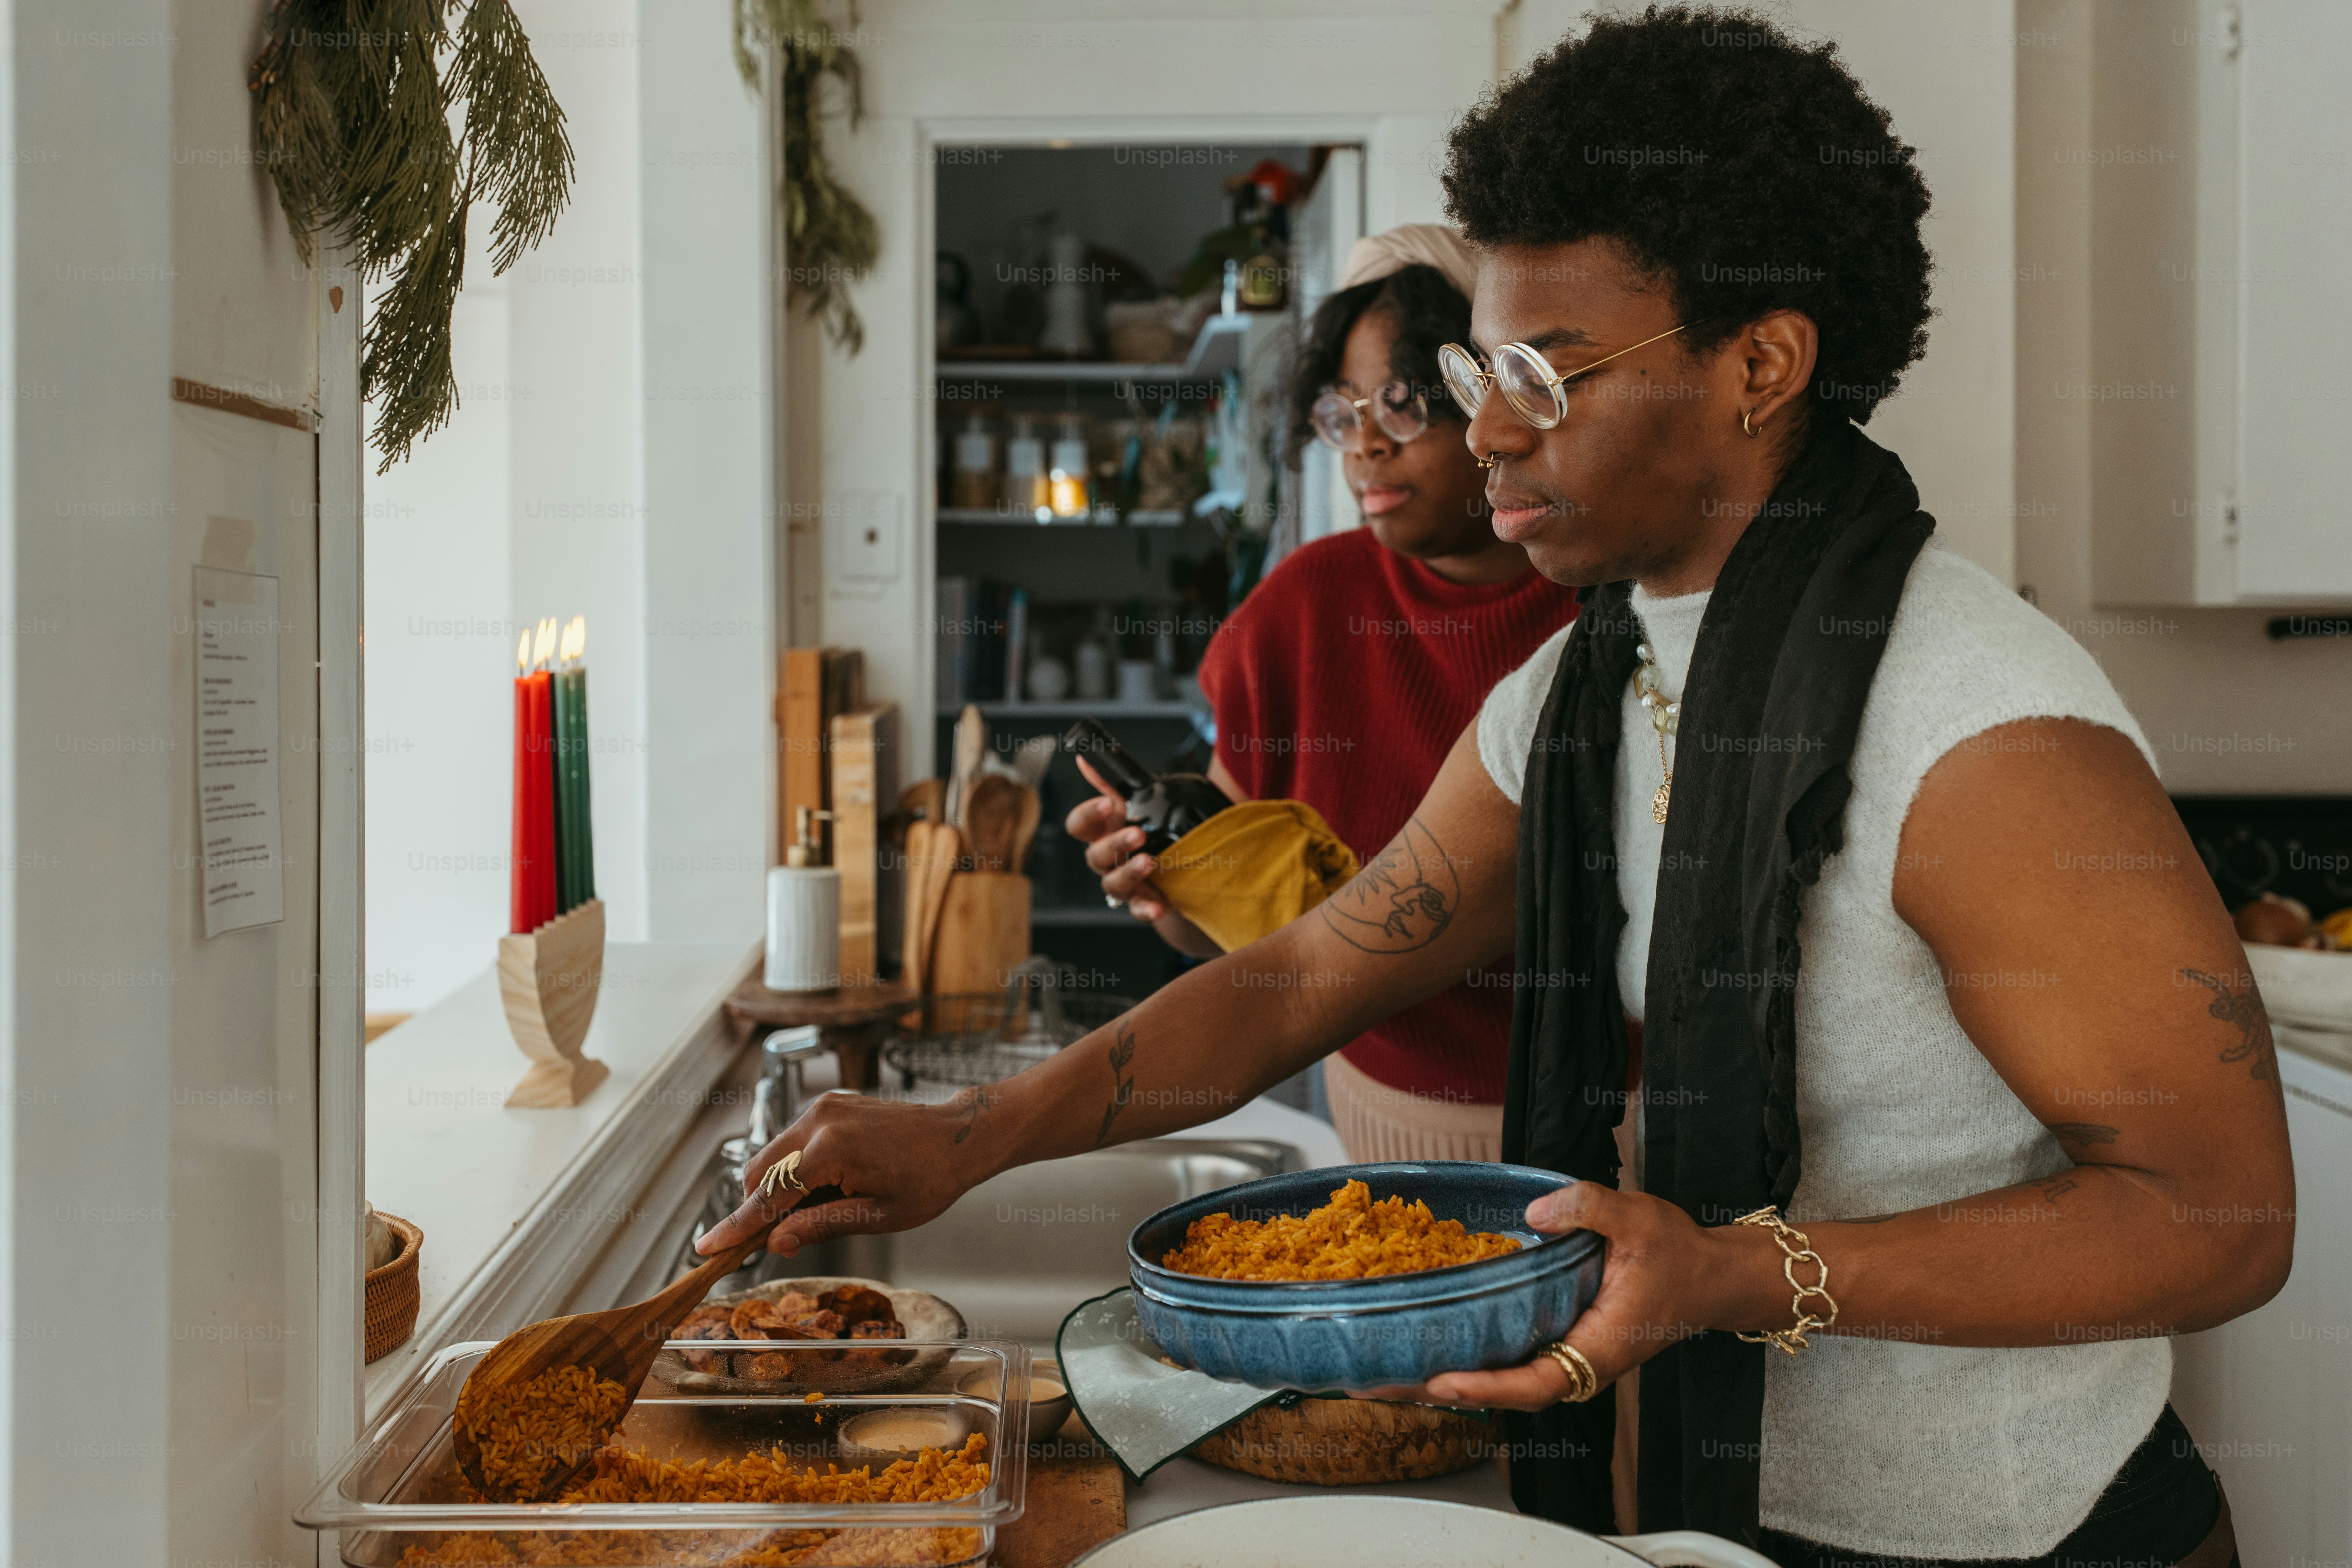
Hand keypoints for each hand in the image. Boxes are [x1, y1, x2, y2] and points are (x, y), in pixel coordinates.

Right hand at [693, 1090, 977, 1260]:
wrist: (958, 1136)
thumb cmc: (929, 1179)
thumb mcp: (877, 1216)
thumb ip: (820, 1226)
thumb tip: (775, 1243)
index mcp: (831, 1150)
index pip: (768, 1197)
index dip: (735, 1227)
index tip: (705, 1248)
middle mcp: (819, 1121)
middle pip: (760, 1172)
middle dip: (755, 1209)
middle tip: (769, 1242)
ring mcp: (823, 1108)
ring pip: (773, 1156)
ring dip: (775, 1189)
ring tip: (810, 1214)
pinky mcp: (829, 1105)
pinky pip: (793, 1142)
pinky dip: (793, 1169)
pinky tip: (821, 1189)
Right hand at [1066, 757, 1171, 919]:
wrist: (1169, 872)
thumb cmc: (1145, 835)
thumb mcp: (1130, 807)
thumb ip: (1110, 785)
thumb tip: (1085, 759)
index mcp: (1100, 833)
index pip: (1078, 825)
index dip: (1087, 814)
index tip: (1107, 803)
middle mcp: (1105, 860)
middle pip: (1095, 855)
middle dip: (1115, 843)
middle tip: (1138, 833)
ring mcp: (1120, 884)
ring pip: (1113, 883)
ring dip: (1129, 872)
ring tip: (1150, 862)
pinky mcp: (1139, 903)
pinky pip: (1137, 910)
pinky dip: (1146, 909)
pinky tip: (1158, 906)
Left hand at [1354, 1183, 1759, 1412]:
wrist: (1712, 1278)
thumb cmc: (1680, 1256)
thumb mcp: (1638, 1218)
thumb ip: (1588, 1208)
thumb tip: (1535, 1210)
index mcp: (1600, 1347)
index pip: (1536, 1382)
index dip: (1487, 1386)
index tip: (1441, 1382)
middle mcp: (1580, 1365)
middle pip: (1503, 1393)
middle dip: (1442, 1391)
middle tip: (1376, 1384)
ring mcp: (1569, 1358)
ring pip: (1502, 1383)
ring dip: (1446, 1380)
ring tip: (1384, 1373)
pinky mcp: (1562, 1344)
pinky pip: (1509, 1363)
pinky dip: (1469, 1361)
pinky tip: (1429, 1346)